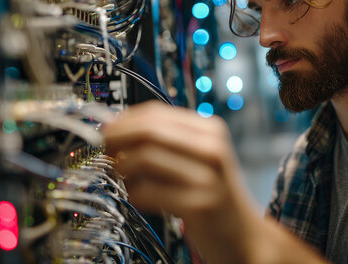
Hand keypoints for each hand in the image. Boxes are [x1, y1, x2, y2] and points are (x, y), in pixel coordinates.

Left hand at [104, 101, 257, 261]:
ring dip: (123, 167)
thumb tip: (117, 128)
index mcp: (211, 131)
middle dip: (118, 138)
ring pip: (145, 159)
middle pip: (149, 131)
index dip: (125, 120)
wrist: (243, 234)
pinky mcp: (199, 205)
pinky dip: (134, 194)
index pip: (157, 113)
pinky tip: (137, 197)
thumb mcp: (199, 157)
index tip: (107, 129)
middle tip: (104, 148)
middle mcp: (212, 149)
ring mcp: (207, 178)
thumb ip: (167, 141)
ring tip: (122, 176)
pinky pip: (149, 192)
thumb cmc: (213, 194)